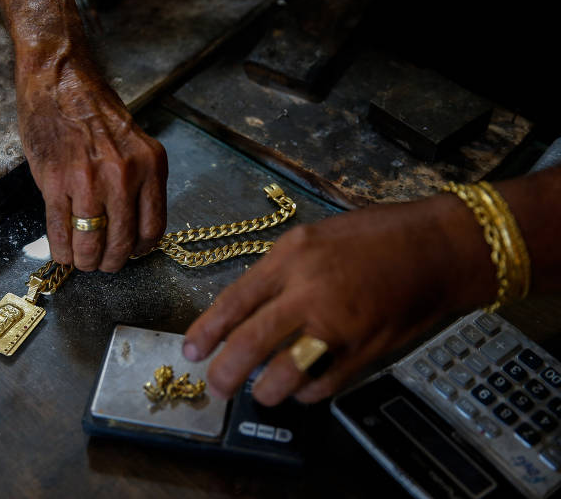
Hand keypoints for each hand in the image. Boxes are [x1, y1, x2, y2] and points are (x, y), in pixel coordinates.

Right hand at [15, 59, 166, 271]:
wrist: (61, 82)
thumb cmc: (97, 113)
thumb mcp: (135, 146)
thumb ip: (138, 184)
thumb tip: (131, 227)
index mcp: (150, 166)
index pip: (153, 227)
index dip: (140, 249)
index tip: (131, 253)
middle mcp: (124, 176)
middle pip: (122, 241)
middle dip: (111, 261)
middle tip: (104, 264)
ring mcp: (89, 181)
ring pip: (91, 241)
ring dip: (86, 260)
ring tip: (82, 261)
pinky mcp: (57, 182)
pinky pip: (61, 229)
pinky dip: (61, 249)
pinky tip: (62, 253)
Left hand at [182, 196, 494, 404]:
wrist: (436, 249)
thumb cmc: (374, 236)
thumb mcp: (314, 236)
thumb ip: (278, 271)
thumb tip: (245, 310)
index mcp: (292, 256)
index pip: (235, 300)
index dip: (208, 330)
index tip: (192, 351)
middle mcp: (310, 292)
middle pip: (251, 343)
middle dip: (226, 373)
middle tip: (216, 386)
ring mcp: (339, 326)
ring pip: (285, 375)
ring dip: (266, 391)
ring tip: (261, 391)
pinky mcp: (364, 352)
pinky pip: (322, 387)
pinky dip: (305, 393)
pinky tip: (300, 387)